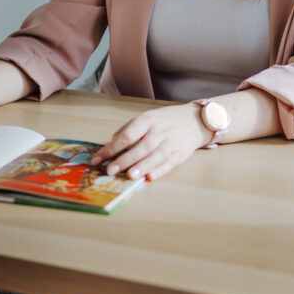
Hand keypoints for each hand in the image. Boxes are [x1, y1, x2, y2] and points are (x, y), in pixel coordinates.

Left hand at [90, 103, 208, 181]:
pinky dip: (160, 170)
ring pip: (155, 156)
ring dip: (142, 166)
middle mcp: (160, 131)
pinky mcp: (181, 154)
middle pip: (141, 147)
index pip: (127, 134)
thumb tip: (112, 142)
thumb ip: (129, 129)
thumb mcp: (147, 117)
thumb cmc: (166, 120)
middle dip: (124, 160)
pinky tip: (150, 177)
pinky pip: (169, 163)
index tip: (98, 158)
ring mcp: (171, 143)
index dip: (111, 147)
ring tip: (129, 176)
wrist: (196, 120)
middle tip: (110, 170)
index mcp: (148, 119)